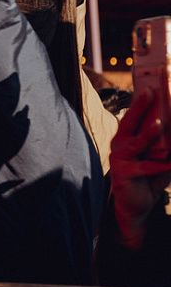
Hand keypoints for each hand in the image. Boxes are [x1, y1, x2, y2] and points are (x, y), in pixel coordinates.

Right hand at [110, 86, 170, 248]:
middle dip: (141, 105)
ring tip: (160, 124)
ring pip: (137, 143)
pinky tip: (170, 164)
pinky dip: (160, 166)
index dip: (142, 97)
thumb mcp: (158, 153)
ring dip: (149, 133)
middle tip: (151, 91)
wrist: (135, 204)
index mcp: (127, 134)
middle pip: (131, 120)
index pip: (135, 111)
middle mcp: (120, 142)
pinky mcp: (124, 173)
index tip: (152, 82)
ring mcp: (119, 157)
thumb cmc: (149, 174)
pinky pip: (146, 168)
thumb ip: (166, 140)